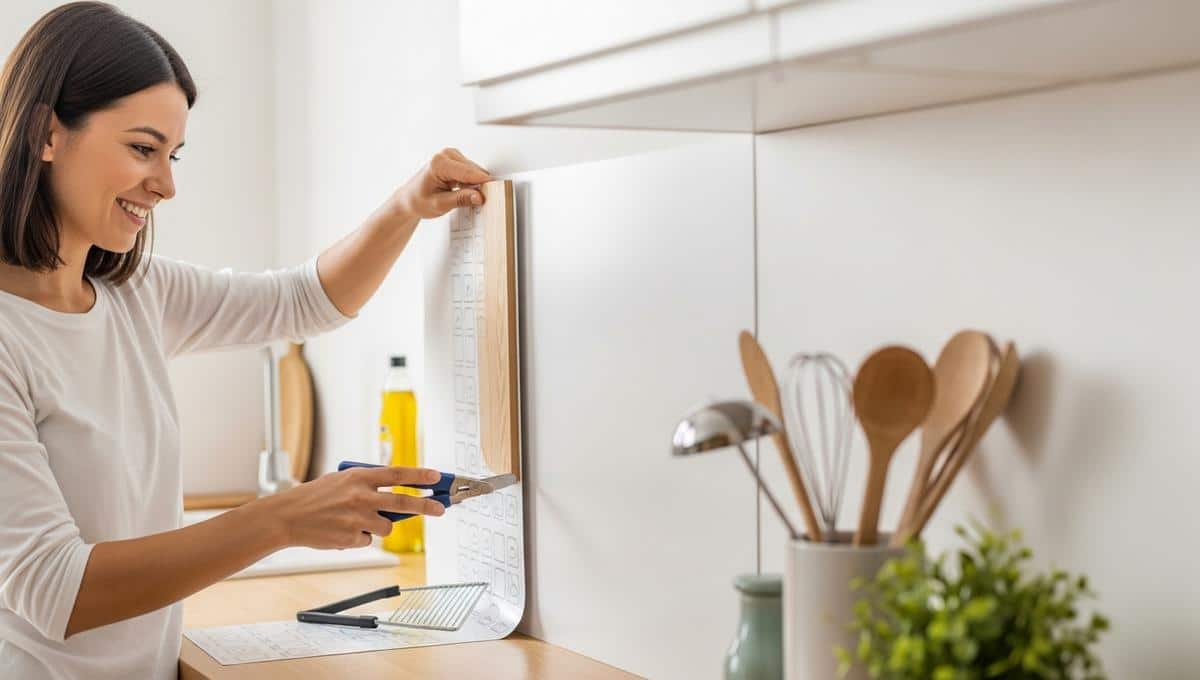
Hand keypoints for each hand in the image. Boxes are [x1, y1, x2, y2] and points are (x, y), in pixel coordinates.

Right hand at [257, 465, 446, 549]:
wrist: (287, 517)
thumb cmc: (316, 498)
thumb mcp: (342, 481)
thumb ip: (368, 486)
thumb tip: (398, 498)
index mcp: (359, 477)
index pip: (397, 474)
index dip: (420, 475)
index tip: (437, 477)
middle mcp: (360, 496)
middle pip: (403, 502)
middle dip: (426, 506)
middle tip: (441, 509)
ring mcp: (357, 518)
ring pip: (386, 526)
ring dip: (378, 526)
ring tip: (355, 520)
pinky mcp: (351, 537)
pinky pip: (367, 540)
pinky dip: (359, 537)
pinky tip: (341, 531)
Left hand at [390, 148, 491, 219]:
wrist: (408, 199)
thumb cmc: (418, 200)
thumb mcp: (439, 205)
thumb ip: (460, 199)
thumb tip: (478, 196)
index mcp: (439, 163)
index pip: (468, 172)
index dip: (483, 183)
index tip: (495, 191)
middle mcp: (446, 155)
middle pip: (474, 171)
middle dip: (479, 186)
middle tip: (477, 201)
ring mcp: (451, 156)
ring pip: (475, 171)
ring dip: (475, 185)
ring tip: (463, 197)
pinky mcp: (456, 161)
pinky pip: (472, 172)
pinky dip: (471, 183)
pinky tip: (463, 191)